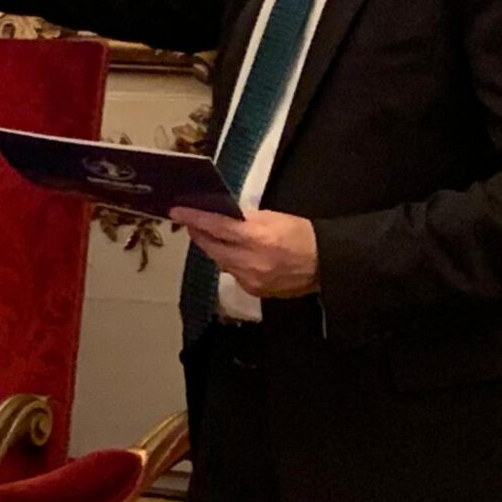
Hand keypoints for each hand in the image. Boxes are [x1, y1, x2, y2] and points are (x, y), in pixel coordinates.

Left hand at [170, 207, 319, 299]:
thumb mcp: (274, 217)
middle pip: (212, 247)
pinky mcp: (253, 291)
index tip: (178, 211)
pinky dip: (228, 261)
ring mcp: (249, 279)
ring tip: (206, 235)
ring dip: (212, 248)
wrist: (324, 264)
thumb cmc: (302, 235)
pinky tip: (229, 253)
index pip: (216, 227)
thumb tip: (223, 216)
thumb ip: (246, 219)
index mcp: (256, 238)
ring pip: (219, 262)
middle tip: (190, 221)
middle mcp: (249, 261)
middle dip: (199, 234)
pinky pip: (232, 273)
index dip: (195, 218)